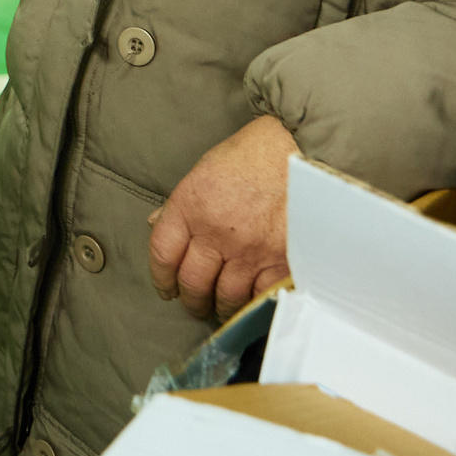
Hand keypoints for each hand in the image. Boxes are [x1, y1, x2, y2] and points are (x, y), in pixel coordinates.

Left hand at [148, 116, 298, 321]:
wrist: (299, 147)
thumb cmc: (249, 156)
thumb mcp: (203, 171)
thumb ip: (179, 205)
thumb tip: (156, 225)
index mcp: (190, 206)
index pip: (162, 254)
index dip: (161, 279)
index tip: (167, 289)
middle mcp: (217, 232)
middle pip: (193, 283)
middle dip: (192, 300)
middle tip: (196, 304)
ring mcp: (251, 250)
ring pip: (226, 297)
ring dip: (222, 308)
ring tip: (223, 307)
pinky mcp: (283, 261)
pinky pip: (261, 298)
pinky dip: (254, 306)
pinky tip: (252, 304)